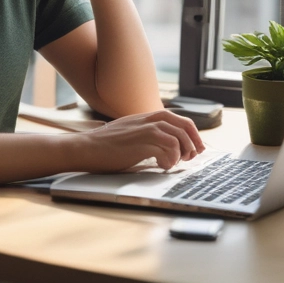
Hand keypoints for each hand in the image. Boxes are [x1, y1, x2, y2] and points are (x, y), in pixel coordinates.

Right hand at [71, 111, 204, 171]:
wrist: (87, 148)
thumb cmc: (106, 145)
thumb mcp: (129, 133)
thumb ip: (145, 134)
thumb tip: (165, 145)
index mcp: (147, 117)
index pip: (179, 119)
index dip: (192, 133)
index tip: (197, 147)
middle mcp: (149, 120)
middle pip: (183, 125)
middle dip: (193, 142)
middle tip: (193, 156)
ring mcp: (145, 130)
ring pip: (178, 137)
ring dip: (182, 152)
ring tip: (175, 163)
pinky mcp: (142, 143)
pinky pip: (167, 149)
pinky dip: (171, 159)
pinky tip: (163, 166)